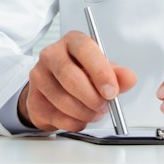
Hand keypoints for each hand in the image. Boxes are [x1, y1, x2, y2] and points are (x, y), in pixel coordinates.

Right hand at [17, 30, 136, 131]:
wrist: (54, 89)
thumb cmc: (80, 74)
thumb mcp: (102, 69)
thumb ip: (117, 74)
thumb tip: (129, 78)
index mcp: (72, 41)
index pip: (84, 49)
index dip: (100, 72)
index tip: (112, 91)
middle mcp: (51, 54)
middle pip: (70, 76)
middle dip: (92, 97)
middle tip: (105, 106)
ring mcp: (39, 76)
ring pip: (63, 100)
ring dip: (85, 112)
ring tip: (95, 112)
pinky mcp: (34, 99)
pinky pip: (57, 116)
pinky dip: (75, 122)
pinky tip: (80, 117)